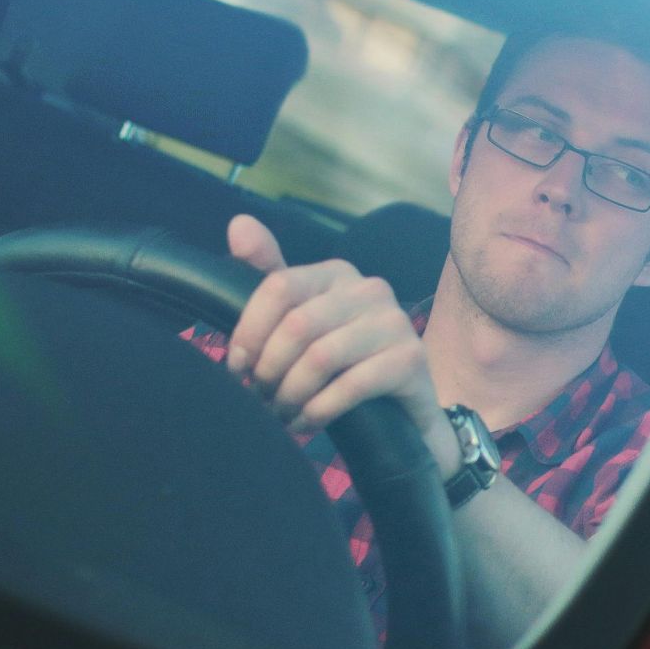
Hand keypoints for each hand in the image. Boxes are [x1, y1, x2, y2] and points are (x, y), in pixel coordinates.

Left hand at [224, 215, 458, 473]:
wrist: (402, 413)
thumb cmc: (344, 366)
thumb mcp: (303, 324)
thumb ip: (269, 278)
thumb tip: (238, 225)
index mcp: (338, 273)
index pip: (279, 286)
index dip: (249, 331)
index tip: (238, 367)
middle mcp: (371, 289)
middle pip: (297, 324)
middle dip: (270, 368)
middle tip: (261, 397)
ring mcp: (395, 323)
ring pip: (321, 357)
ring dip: (291, 394)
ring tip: (281, 413)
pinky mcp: (412, 360)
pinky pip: (350, 386)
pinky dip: (319, 410)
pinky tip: (306, 423)